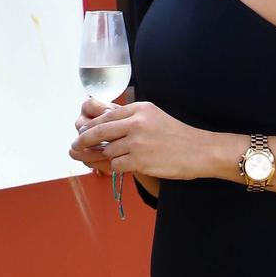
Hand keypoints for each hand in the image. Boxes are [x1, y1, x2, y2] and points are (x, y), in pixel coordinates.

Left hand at [70, 94, 203, 181]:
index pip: (107, 116)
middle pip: (99, 131)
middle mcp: (136, 122)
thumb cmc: (178, 135)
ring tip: (115, 158)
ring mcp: (137, 142)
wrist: (200, 151)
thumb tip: (105, 123)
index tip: (82, 132)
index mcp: (139, 109)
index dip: (92, 126)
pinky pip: (117, 165)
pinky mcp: (140, 160)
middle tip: (75, 145)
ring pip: (108, 150)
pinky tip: (127, 166)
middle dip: (84, 140)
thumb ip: (132, 117)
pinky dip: (118, 167)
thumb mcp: (155, 116)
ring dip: (109, 156)